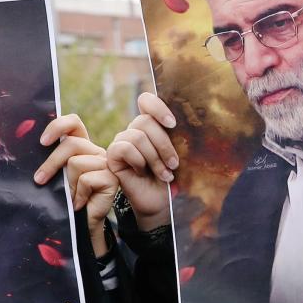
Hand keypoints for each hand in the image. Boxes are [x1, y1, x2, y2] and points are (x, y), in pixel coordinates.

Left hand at [35, 115, 115, 256]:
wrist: (83, 225)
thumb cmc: (66, 199)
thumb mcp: (56, 176)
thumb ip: (51, 159)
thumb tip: (28, 149)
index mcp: (82, 145)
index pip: (74, 123)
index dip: (58, 126)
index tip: (42, 142)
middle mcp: (96, 151)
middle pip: (72, 144)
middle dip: (51, 163)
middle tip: (39, 180)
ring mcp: (106, 164)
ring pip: (76, 163)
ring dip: (68, 184)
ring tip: (70, 197)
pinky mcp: (112, 179)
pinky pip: (86, 180)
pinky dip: (79, 194)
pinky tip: (80, 203)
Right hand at [106, 93, 178, 228]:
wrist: (160, 202)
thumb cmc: (171, 177)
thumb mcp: (178, 154)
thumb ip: (177, 136)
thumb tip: (189, 120)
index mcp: (151, 126)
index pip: (146, 101)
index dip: (157, 107)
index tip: (173, 124)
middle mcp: (134, 131)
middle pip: (145, 121)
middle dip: (164, 144)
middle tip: (174, 164)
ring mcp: (122, 142)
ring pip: (137, 136)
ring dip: (155, 158)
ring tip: (164, 174)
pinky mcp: (113, 155)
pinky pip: (124, 148)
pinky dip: (138, 161)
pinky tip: (142, 173)